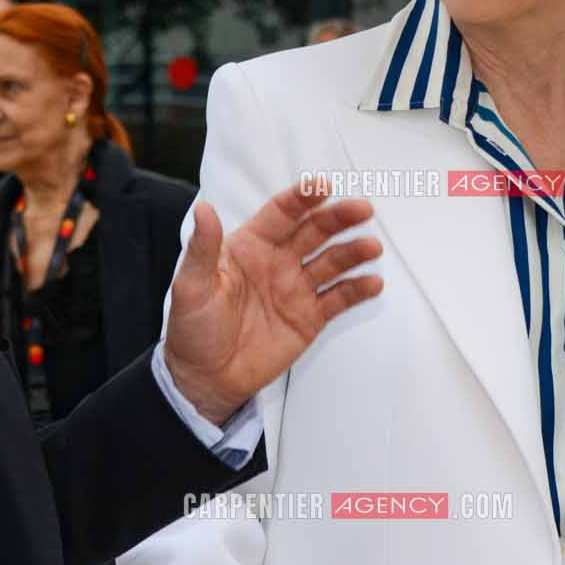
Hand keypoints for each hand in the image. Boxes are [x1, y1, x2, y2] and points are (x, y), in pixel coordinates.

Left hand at [165, 181, 382, 423]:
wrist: (206, 378)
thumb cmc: (193, 328)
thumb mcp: (192, 286)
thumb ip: (203, 248)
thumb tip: (204, 208)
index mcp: (250, 245)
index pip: (281, 213)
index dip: (301, 198)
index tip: (320, 186)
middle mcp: (278, 261)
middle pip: (315, 231)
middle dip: (339, 218)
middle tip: (362, 209)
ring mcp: (297, 288)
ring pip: (332, 262)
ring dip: (353, 253)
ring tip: (372, 248)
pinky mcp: (310, 317)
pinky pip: (339, 298)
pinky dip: (357, 290)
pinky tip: (372, 283)